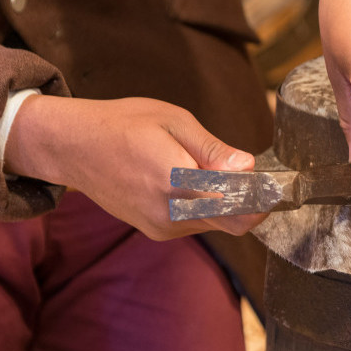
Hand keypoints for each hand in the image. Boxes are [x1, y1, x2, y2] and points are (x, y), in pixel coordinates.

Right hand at [4, 95, 267, 238]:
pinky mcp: (155, 230)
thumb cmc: (124, 124)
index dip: (263, 197)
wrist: (75, 146)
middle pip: (233, 223)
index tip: (275, 182)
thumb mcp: (174, 120)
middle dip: (251, 202)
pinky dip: (206, 207)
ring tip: (216, 170)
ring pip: (216, 224)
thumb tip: (248, 168)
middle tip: (254, 175)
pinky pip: (195, 224)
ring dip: (228, 204)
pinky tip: (194, 181)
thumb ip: (213, 149)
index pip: (239, 207)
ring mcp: (161, 227)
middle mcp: (169, 214)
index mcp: (177, 182)